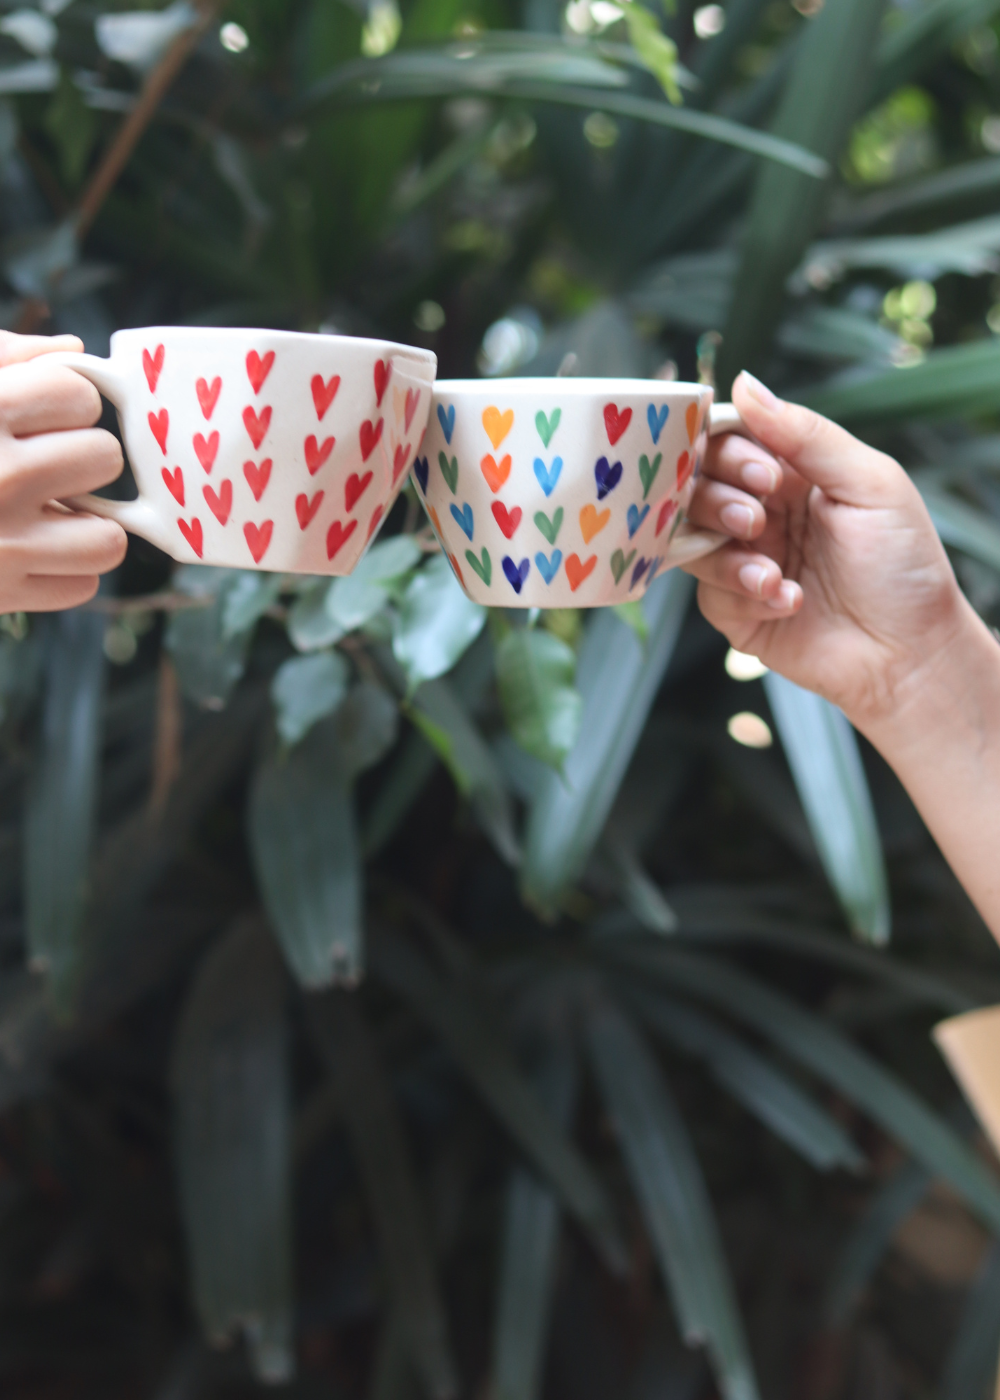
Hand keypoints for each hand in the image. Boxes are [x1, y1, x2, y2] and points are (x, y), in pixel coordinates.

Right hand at [0, 332, 126, 612]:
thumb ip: (2, 356)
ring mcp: (3, 543)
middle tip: (42, 465)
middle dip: (78, 459)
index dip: (65, 402)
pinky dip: (62, 572)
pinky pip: (82, 585)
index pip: (79, 396)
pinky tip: (29, 552)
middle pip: (103, 457)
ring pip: (107, 536)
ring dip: (85, 526)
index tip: (39, 414)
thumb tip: (75, 352)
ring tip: (48, 514)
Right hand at [684, 371, 971, 733]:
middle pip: (698, 485)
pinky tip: (786, 601)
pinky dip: (743, 594)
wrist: (910, 654)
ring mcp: (744, 561)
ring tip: (771, 573)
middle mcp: (761, 513)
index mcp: (792, 474)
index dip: (729, 450)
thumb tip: (744, 384)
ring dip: (727, 552)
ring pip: (691, 538)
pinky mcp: (734, 611)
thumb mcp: (869, 483)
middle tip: (757, 519)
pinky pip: (708, 591)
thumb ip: (807, 435)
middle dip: (719, 499)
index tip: (761, 474)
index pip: (731, 440)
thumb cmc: (903, 567)